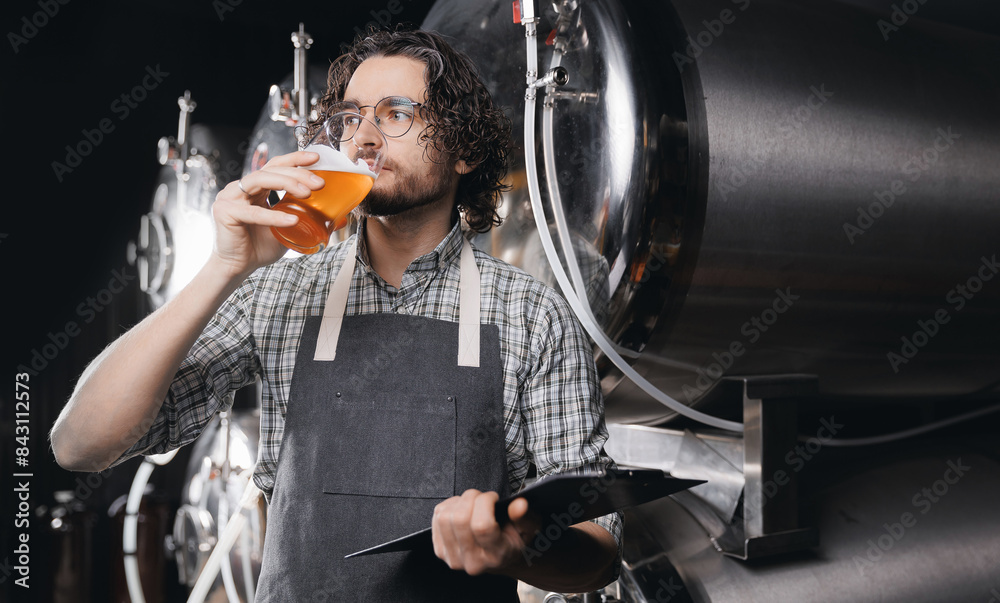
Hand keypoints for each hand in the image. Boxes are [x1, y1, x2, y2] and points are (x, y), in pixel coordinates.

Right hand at [209, 150, 324, 278]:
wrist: (238, 267)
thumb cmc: (260, 248)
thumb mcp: (290, 230)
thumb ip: (309, 221)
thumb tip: (340, 219)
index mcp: (255, 188)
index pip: (275, 166)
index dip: (295, 159)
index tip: (317, 158)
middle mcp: (240, 188)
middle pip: (271, 170)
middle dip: (297, 173)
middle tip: (320, 183)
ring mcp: (230, 197)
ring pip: (260, 180)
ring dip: (287, 183)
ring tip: (308, 193)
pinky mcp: (225, 212)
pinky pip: (253, 212)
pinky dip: (274, 216)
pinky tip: (292, 220)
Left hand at [431, 489, 540, 575]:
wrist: (499, 558)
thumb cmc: (513, 539)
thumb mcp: (529, 528)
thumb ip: (525, 517)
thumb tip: (519, 504)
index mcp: (496, 556)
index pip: (482, 526)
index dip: (485, 503)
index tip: (494, 498)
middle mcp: (472, 561)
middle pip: (460, 519)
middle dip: (472, 497)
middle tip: (483, 498)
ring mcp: (454, 558)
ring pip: (445, 517)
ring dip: (459, 501)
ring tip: (473, 504)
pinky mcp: (440, 551)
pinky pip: (437, 517)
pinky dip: (449, 506)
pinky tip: (462, 509)